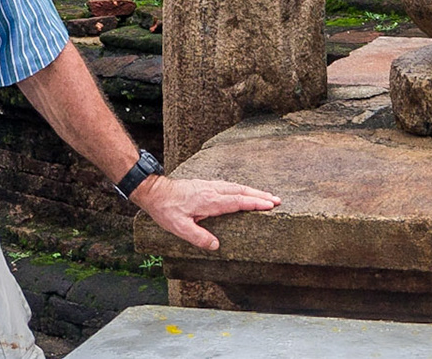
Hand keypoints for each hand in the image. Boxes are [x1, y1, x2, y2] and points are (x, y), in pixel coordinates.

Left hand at [131, 174, 278, 251]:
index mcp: (210, 201)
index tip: (270, 205)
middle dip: (260, 195)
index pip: (238, 201)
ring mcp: (210, 186)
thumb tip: (216, 245)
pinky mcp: (206, 185)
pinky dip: (242, 188)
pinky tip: (244, 191)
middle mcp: (213, 191)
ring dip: (253, 191)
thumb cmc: (167, 210)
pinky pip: (229, 185)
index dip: (255, 203)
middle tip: (276, 200)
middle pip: (242, 191)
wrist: (155, 192)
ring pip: (236, 187)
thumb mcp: (180, 228)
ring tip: (266, 196)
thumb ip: (198, 237)